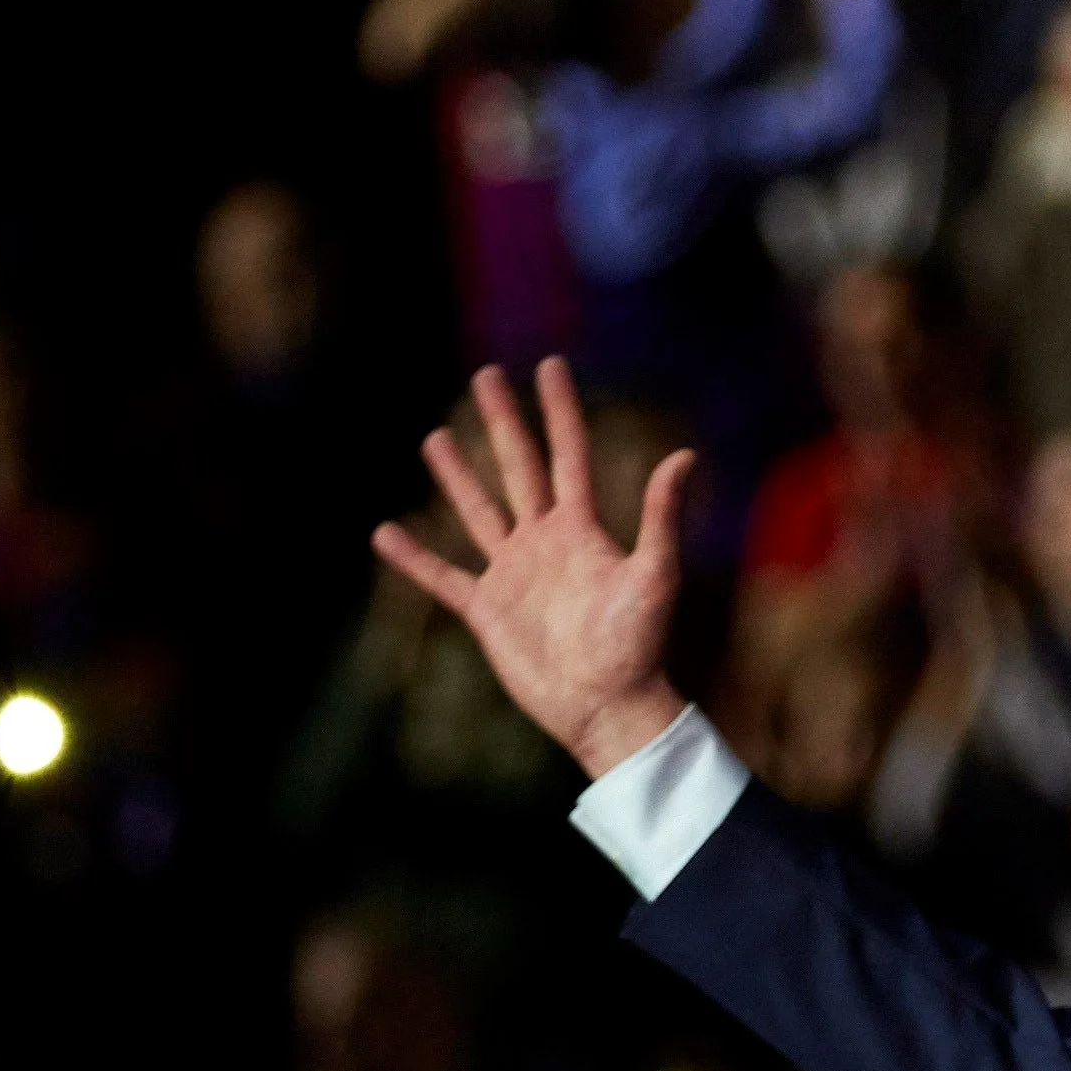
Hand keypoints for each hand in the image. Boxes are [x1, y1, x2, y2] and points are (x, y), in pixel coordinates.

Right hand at [373, 360, 697, 775]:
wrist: (607, 705)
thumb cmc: (639, 644)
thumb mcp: (656, 575)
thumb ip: (662, 517)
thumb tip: (684, 455)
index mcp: (583, 528)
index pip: (568, 454)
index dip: (560, 411)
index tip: (549, 365)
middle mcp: (545, 541)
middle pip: (519, 467)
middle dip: (503, 422)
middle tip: (485, 375)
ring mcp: (513, 573)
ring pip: (478, 511)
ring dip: (457, 476)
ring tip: (435, 437)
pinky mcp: (487, 609)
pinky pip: (442, 577)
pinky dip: (414, 557)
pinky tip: (386, 531)